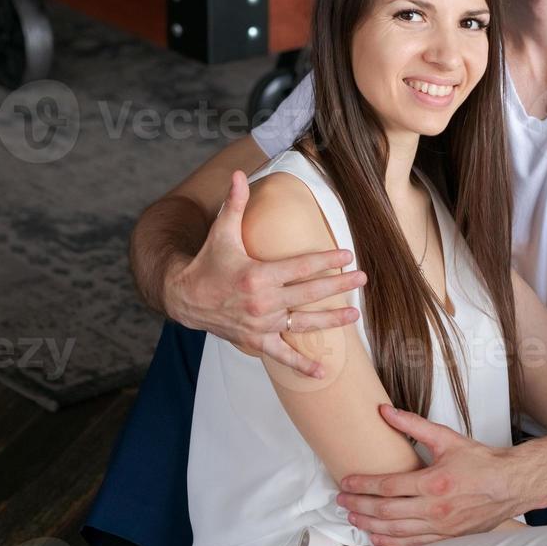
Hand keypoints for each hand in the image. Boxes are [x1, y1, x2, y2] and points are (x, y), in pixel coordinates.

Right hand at [165, 170, 366, 377]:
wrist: (185, 298)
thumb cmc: (208, 262)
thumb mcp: (221, 232)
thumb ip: (234, 204)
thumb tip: (239, 174)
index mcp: (257, 275)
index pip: (300, 266)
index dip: (326, 260)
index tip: (348, 255)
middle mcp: (262, 302)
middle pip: (309, 293)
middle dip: (338, 285)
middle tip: (362, 278)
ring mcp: (261, 324)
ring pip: (303, 324)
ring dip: (331, 320)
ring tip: (354, 315)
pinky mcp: (256, 340)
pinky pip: (282, 355)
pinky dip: (302, 365)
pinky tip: (324, 371)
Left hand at [336, 404, 533, 545]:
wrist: (510, 485)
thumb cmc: (481, 462)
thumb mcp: (446, 438)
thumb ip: (413, 425)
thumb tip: (385, 411)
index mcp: (434, 482)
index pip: (388, 486)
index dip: (363, 485)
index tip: (346, 482)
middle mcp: (436, 508)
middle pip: (386, 511)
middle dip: (359, 506)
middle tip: (341, 501)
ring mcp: (441, 526)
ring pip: (396, 531)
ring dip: (370, 525)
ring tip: (352, 518)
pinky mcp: (447, 537)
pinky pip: (413, 544)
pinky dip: (391, 543)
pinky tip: (376, 538)